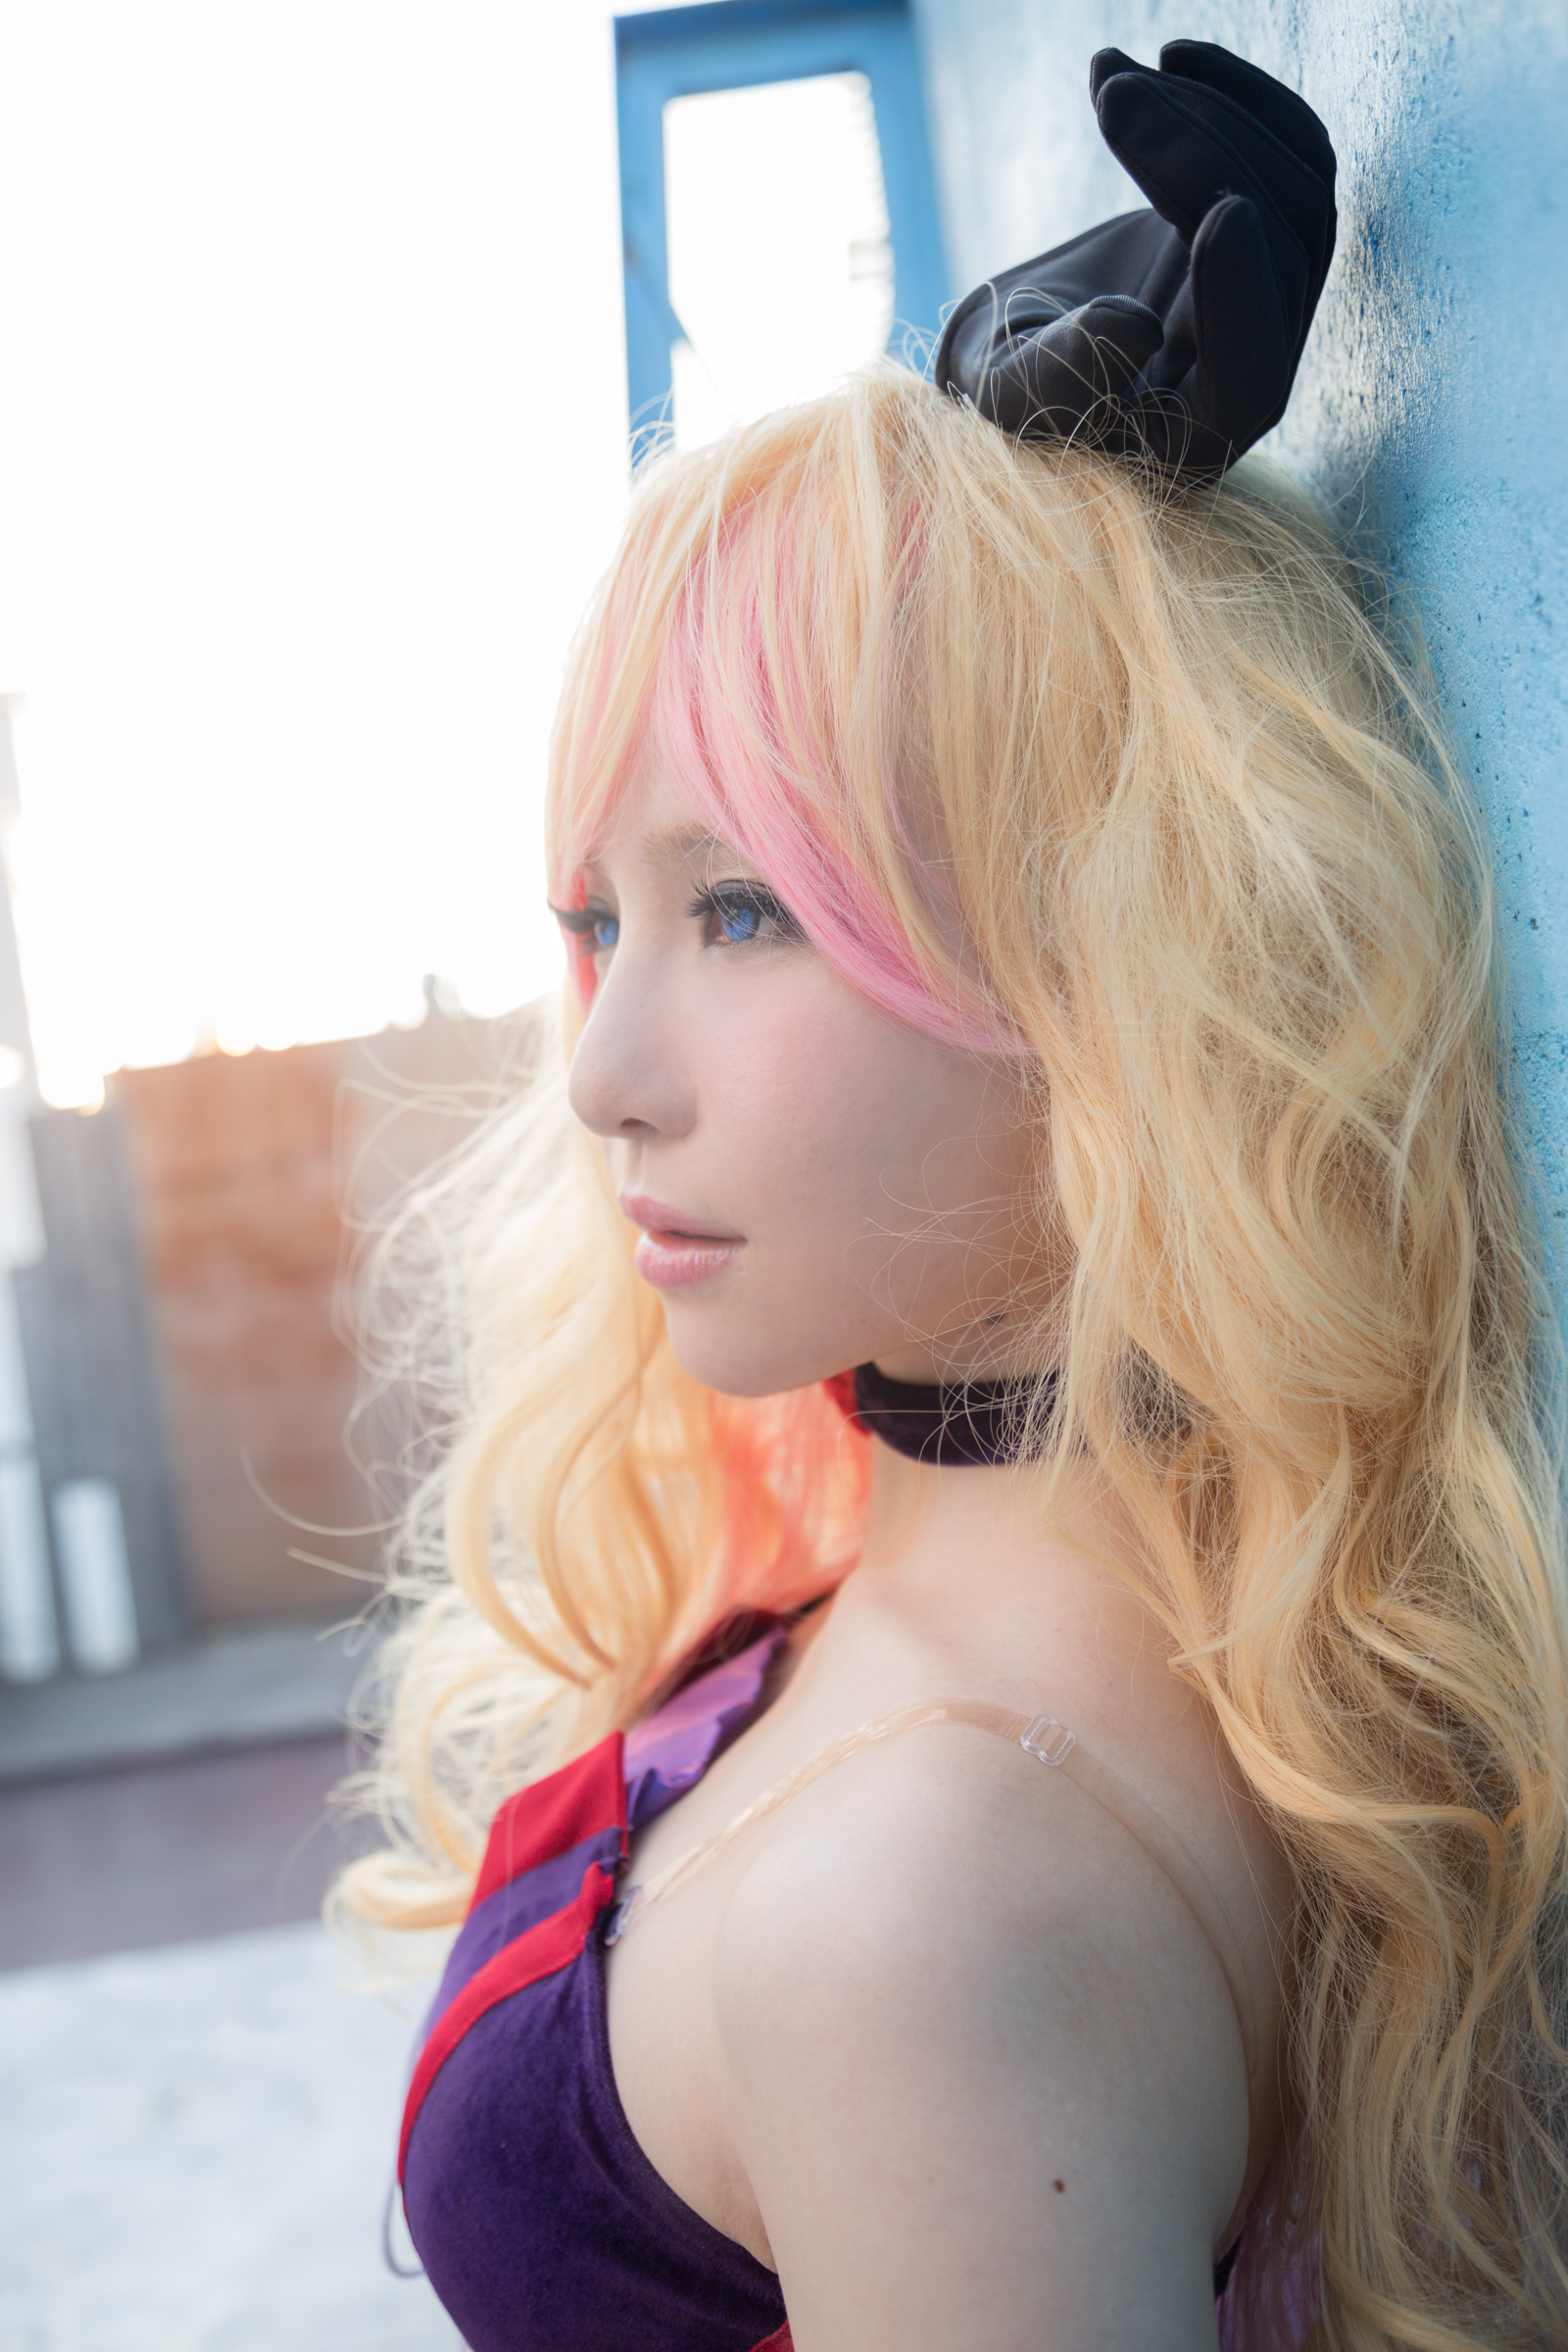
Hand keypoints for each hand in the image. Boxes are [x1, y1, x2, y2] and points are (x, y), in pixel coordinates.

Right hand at [934, 41, 1336, 477]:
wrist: (1026, 352)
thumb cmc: (1012, 387)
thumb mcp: (1009, 393)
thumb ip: (1062, 377)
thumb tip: (1133, 327)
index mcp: (1197, 438)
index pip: (1251, 375)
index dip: (1244, 295)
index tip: (1218, 211)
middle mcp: (1257, 373)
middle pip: (1276, 251)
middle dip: (1197, 155)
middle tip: (1109, 92)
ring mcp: (1274, 300)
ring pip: (1295, 185)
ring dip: (1208, 112)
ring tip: (1112, 74)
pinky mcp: (1270, 237)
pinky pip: (1292, 151)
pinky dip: (1238, 97)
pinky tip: (1171, 61)